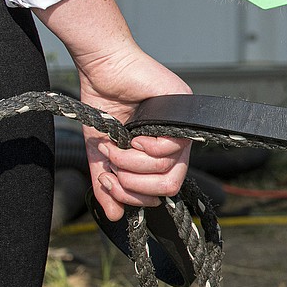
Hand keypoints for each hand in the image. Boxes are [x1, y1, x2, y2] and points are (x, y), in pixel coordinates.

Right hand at [77, 47, 191, 221]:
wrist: (102, 70)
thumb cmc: (104, 104)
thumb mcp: (101, 153)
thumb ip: (107, 184)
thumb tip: (115, 216)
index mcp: (161, 152)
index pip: (163, 191)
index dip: (136, 197)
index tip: (111, 183)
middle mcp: (176, 142)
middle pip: (170, 186)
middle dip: (135, 185)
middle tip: (114, 168)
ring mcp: (183, 128)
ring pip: (168, 170)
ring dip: (133, 164)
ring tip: (117, 147)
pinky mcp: (185, 112)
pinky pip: (171, 148)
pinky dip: (145, 146)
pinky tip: (134, 134)